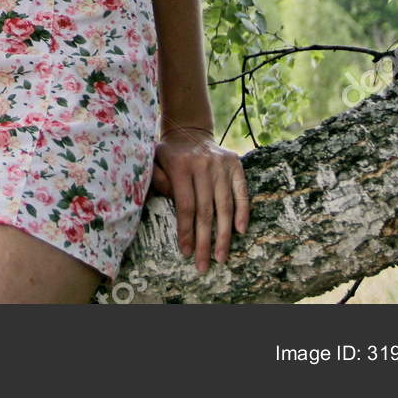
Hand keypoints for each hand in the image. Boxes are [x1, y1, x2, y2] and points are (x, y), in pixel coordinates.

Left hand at [148, 127, 250, 273]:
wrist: (189, 132)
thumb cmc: (168, 156)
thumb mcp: (154, 163)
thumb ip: (158, 183)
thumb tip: (172, 206)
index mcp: (180, 166)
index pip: (185, 206)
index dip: (186, 231)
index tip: (187, 253)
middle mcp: (203, 165)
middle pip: (205, 211)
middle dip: (205, 241)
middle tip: (204, 266)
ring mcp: (221, 164)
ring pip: (224, 205)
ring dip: (224, 235)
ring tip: (221, 257)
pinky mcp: (235, 164)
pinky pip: (241, 192)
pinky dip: (242, 212)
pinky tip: (240, 231)